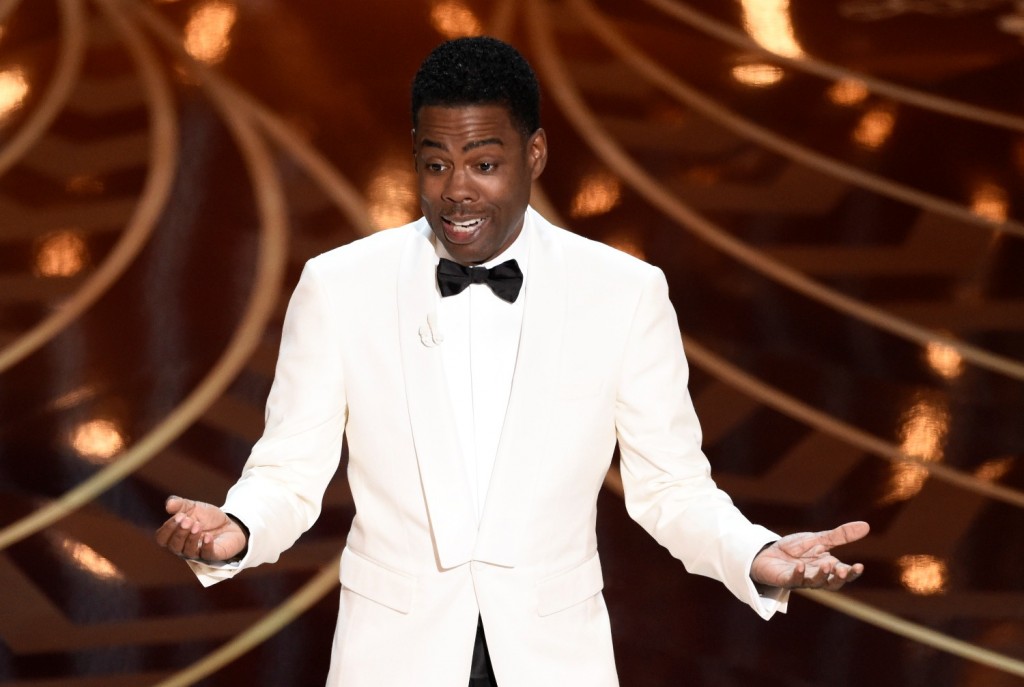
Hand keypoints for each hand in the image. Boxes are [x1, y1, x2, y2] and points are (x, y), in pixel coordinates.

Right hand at [154, 496, 246, 562]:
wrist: (230, 523)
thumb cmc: (207, 517)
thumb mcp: (193, 507)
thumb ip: (180, 504)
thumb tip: (168, 504)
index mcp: (175, 536)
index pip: (162, 538)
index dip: (168, 528)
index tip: (179, 516)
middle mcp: (183, 548)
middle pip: (174, 546)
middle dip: (180, 532)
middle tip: (188, 520)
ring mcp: (198, 553)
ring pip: (188, 552)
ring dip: (191, 538)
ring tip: (198, 525)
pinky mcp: (212, 556)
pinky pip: (206, 555)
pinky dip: (206, 546)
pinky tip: (208, 536)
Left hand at [750, 521, 868, 590]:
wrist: (768, 553)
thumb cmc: (795, 549)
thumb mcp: (819, 539)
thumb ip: (840, 536)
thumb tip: (866, 526)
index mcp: (828, 566)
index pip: (845, 573)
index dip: (852, 572)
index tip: (860, 566)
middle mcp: (817, 576)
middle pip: (833, 583)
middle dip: (839, 578)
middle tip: (843, 571)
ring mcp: (801, 579)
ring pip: (815, 583)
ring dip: (821, 575)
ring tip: (826, 565)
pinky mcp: (785, 579)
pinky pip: (793, 579)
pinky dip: (798, 574)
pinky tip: (800, 566)